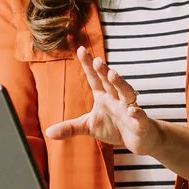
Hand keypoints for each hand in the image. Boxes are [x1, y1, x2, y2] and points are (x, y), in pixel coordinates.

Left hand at [43, 48, 162, 155]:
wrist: (140, 138)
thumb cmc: (115, 127)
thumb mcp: (89, 126)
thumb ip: (70, 127)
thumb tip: (48, 132)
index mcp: (104, 96)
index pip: (95, 78)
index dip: (88, 65)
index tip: (81, 50)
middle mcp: (117, 98)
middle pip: (110, 82)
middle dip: (104, 71)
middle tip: (97, 60)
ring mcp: (130, 109)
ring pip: (126, 93)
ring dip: (120, 83)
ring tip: (112, 74)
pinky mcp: (140, 123)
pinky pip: (139, 116)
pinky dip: (137, 113)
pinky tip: (132, 111)